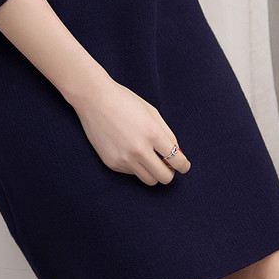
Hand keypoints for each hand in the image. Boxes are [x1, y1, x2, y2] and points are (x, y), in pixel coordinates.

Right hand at [69, 74, 190, 185]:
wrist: (94, 98)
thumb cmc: (125, 101)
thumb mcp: (152, 113)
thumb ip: (168, 135)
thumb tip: (178, 155)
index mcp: (152, 133)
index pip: (176, 160)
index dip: (183, 166)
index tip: (183, 166)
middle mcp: (139, 149)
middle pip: (164, 177)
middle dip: (170, 173)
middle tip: (167, 165)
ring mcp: (124, 158)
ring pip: (149, 180)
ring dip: (154, 173)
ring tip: (150, 160)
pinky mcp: (112, 163)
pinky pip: (131, 173)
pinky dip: (136, 166)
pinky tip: (130, 150)